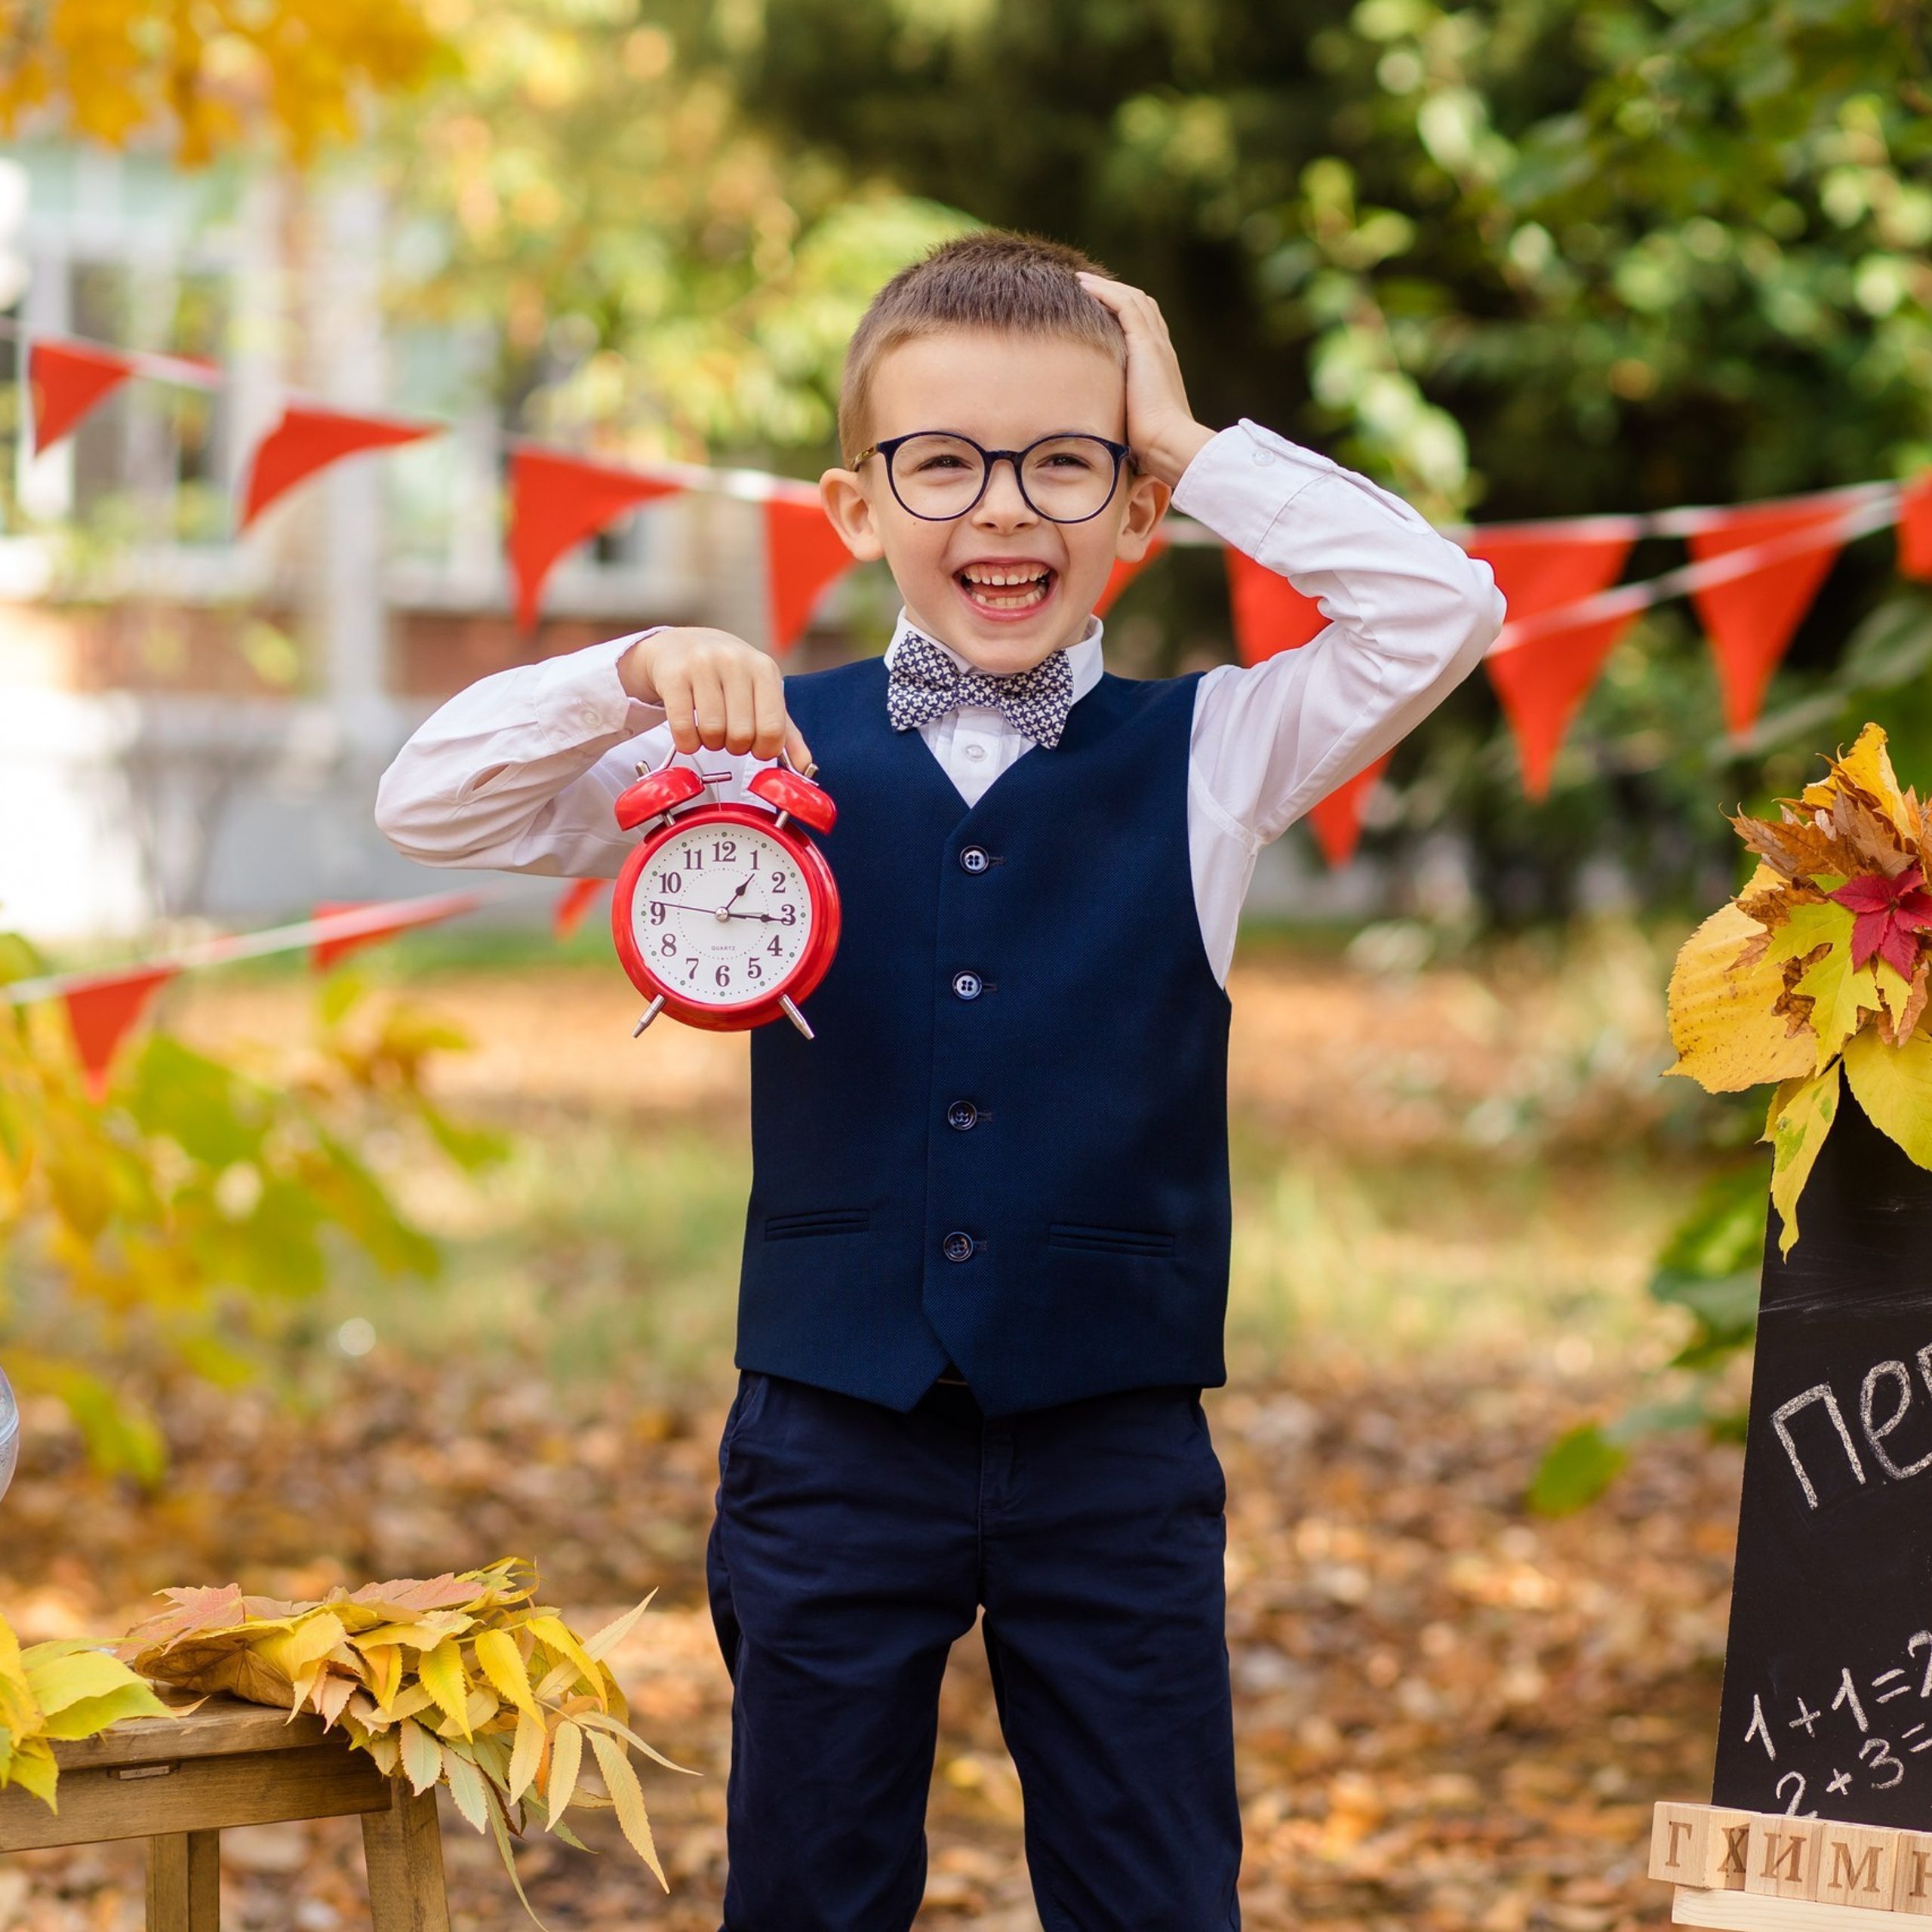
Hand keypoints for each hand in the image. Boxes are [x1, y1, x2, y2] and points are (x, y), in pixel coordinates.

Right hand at [620, 627, 813, 766]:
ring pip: (712, 732)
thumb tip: (805, 767)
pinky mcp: (674, 675)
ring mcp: (702, 665)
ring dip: (710, 744)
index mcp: (763, 668)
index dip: (763, 750)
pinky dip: (687, 742)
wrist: (681, 645)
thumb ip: (785, 732)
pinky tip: (689, 735)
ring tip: (709, 732)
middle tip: (728, 737)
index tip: (754, 747)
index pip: (772, 729)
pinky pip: (683, 727)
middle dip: (735, 746)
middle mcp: (735, 662)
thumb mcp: (761, 695)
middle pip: (741, 734)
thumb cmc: (727, 677)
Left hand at [1076, 274, 1215, 487]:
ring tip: (1081, 282)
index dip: (1125, 314)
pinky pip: (1124, 304)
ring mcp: (1155, 344)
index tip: (1099, 310)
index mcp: (1161, 367)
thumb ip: (1125, 420)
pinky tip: (1083, 287)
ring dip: (1106, 287)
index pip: (1146, 327)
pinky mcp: (1145, 344)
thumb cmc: (1153, 448)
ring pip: (1132, 300)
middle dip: (1116, 294)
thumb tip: (1108, 440)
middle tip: (1087, 289)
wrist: (1169, 444)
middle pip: (1141, 306)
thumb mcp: (1136, 427)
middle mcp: (1161, 350)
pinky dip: (1105, 292)